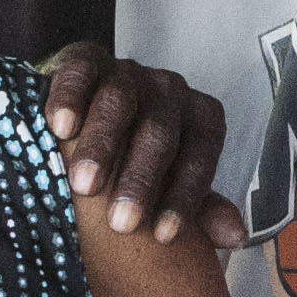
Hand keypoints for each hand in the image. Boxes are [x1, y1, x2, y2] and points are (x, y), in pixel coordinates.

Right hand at [42, 43, 243, 247]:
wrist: (90, 106)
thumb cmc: (136, 156)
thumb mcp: (171, 182)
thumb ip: (202, 207)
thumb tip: (235, 237)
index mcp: (198, 117)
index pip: (199, 154)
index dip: (184, 196)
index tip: (163, 237)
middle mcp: (169, 90)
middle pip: (159, 132)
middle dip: (141, 180)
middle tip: (121, 224)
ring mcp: (128, 71)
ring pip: (119, 103)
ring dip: (102, 146)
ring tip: (84, 186)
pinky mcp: (86, 58)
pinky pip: (80, 74)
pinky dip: (70, 99)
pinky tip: (60, 128)